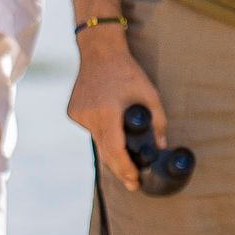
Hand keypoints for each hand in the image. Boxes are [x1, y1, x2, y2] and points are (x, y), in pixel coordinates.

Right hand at [67, 28, 164, 190]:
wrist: (99, 52)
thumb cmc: (127, 71)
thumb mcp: (149, 94)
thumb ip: (158, 122)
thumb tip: (162, 146)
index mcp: (108, 112)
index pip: (115, 150)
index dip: (125, 168)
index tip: (134, 180)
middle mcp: (90, 116)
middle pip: (105, 152)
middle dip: (120, 168)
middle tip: (132, 182)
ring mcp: (78, 115)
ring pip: (97, 141)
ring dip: (110, 148)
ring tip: (124, 154)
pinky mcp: (73, 112)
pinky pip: (90, 129)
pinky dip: (101, 131)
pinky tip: (108, 122)